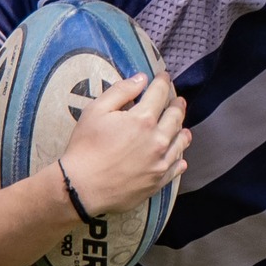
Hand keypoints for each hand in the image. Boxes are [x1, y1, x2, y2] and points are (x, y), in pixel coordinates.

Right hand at [61, 69, 188, 214]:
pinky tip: (180, 159)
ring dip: (182, 132)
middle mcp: (157, 140)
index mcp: (143, 119)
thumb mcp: (96, 111)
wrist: (81, 188)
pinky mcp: (157, 182)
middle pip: (175, 118)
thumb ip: (121, 91)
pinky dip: (179, 160)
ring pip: (179, 143)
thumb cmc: (85, 147)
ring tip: (184, 129)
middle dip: (177, 106)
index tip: (164, 77)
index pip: (159, 94)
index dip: (163, 82)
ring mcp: (159, 163)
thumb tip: (142, 79)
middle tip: (178, 101)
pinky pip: (175, 168)